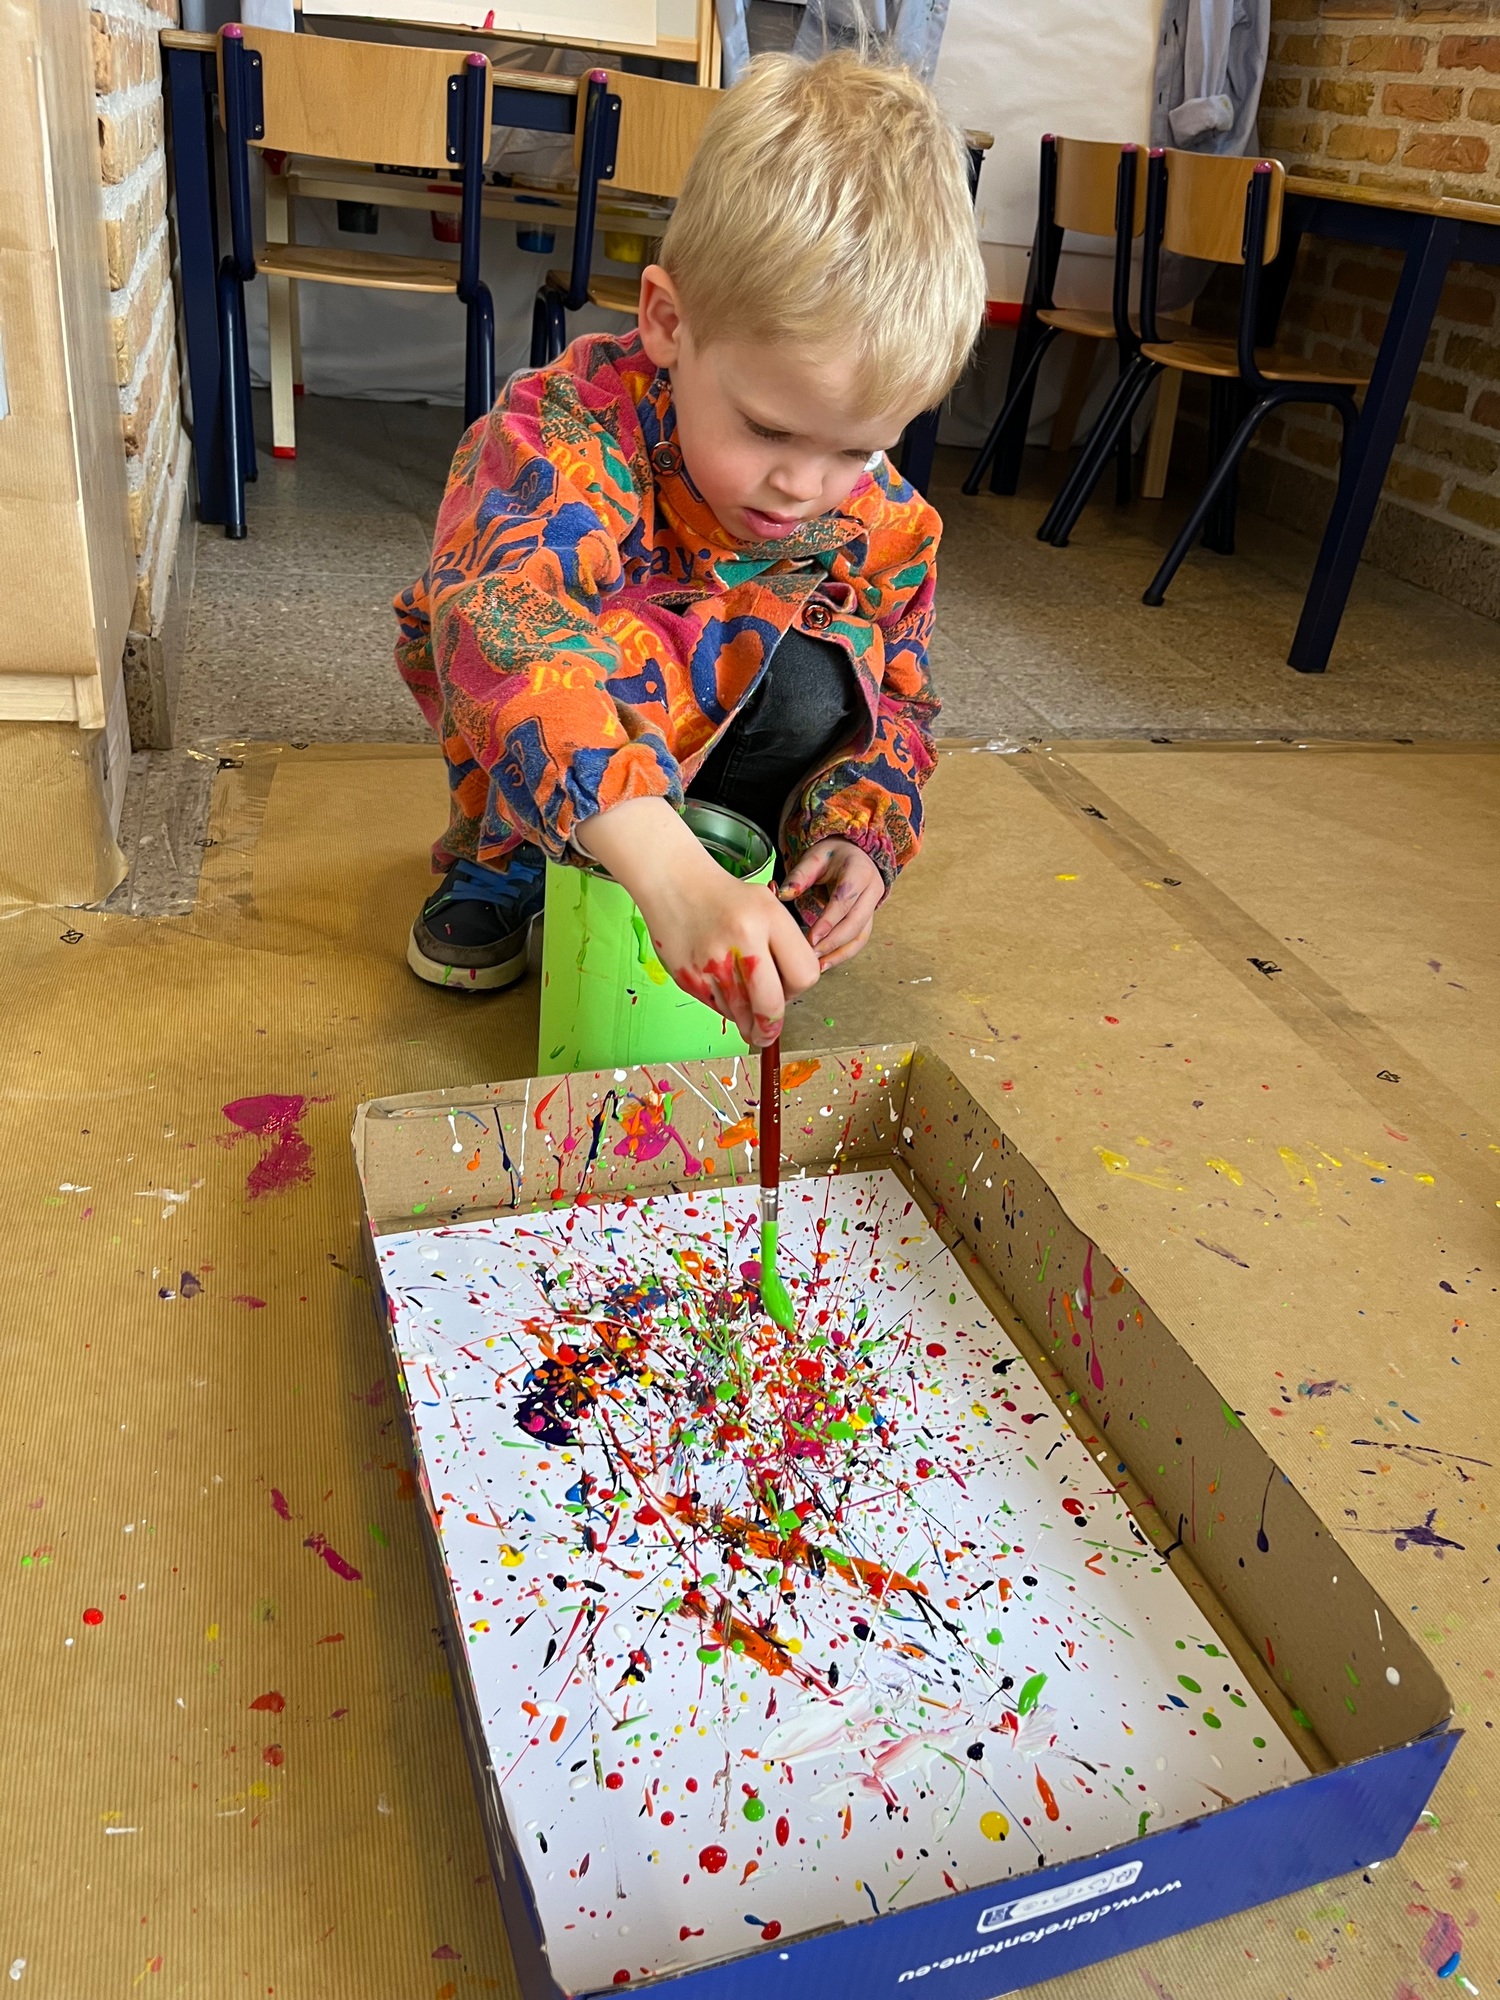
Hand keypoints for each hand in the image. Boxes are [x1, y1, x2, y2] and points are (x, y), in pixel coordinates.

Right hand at [575, 799, 819, 1045]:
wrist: (673, 884)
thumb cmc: (726, 899)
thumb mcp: (768, 908)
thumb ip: (785, 949)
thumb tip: (786, 1000)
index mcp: (769, 918)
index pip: (804, 975)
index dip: (798, 988)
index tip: (790, 989)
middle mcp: (743, 940)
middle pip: (771, 1006)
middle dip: (771, 1026)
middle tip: (768, 1033)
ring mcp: (713, 962)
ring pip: (743, 1014)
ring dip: (746, 1018)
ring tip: (742, 1004)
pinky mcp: (690, 978)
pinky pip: (718, 1009)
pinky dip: (724, 1006)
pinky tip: (719, 984)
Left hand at [781, 839, 883, 970]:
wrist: (853, 853)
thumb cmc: (831, 855)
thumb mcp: (814, 858)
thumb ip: (799, 876)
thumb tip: (782, 894)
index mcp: (859, 871)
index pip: (844, 900)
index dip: (828, 921)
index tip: (811, 938)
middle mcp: (872, 890)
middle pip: (856, 922)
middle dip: (833, 941)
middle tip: (811, 954)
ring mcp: (873, 906)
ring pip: (860, 935)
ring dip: (840, 953)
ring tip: (818, 966)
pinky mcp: (869, 919)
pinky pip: (859, 940)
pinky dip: (843, 954)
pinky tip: (826, 964)